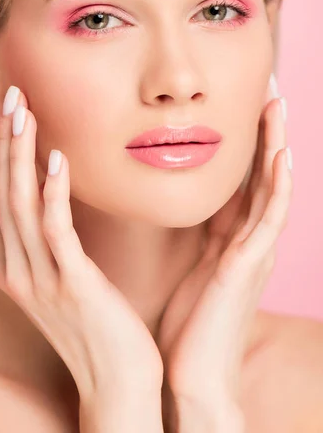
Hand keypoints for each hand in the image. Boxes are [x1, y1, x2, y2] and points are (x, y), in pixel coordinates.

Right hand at [0, 86, 163, 401]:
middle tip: (7, 96)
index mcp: (13, 267)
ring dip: (20, 154)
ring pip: (19, 205)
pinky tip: (59, 158)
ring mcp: (40, 280)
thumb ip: (52, 242)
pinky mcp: (72, 286)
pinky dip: (54, 191)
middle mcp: (16, 271)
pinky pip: (56, 231)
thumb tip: (53, 196)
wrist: (118, 383)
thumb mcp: (64, 279)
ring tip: (24, 112)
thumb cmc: (98, 325)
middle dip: (0, 142)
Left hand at [156, 86, 292, 423]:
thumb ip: (194, 231)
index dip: (245, 139)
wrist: (194, 372)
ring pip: (272, 187)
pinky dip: (278, 186)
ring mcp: (254, 251)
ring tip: (278, 104)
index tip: (240, 100)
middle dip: (266, 129)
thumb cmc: (189, 320)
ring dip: (277, 144)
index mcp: (230, 236)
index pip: (242, 177)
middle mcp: (248, 238)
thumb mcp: (190, 264)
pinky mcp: (250, 266)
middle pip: (261, 173)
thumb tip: (177, 199)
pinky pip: (270, 218)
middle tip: (266, 86)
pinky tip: (281, 156)